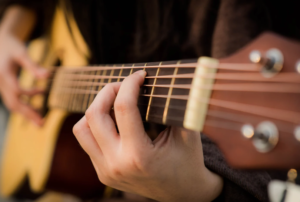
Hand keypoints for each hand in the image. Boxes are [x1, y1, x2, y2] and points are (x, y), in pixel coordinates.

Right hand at [0, 33, 47, 124]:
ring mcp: (0, 87)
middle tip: (42, 123)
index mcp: (4, 73)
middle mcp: (0, 82)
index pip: (17, 90)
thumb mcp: (22, 53)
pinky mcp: (4, 88)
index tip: (42, 92)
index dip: (30, 94)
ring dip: (26, 113)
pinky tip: (35, 107)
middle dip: (28, 113)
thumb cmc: (12, 46)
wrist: (0, 42)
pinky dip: (23, 106)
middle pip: (13, 103)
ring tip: (40, 120)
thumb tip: (48, 76)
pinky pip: (12, 101)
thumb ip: (33, 65)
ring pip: (12, 104)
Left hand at [73, 71, 222, 201]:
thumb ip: (177, 108)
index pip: (124, 108)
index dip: (130, 84)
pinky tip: (115, 121)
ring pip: (81, 129)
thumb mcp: (188, 134)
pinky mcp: (102, 173)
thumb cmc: (188, 162)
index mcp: (139, 156)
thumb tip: (166, 81)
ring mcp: (106, 171)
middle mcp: (116, 165)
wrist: (183, 194)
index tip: (139, 75)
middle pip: (94, 115)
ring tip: (114, 102)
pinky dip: (96, 125)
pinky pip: (87, 142)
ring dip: (96, 109)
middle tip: (124, 85)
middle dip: (108, 91)